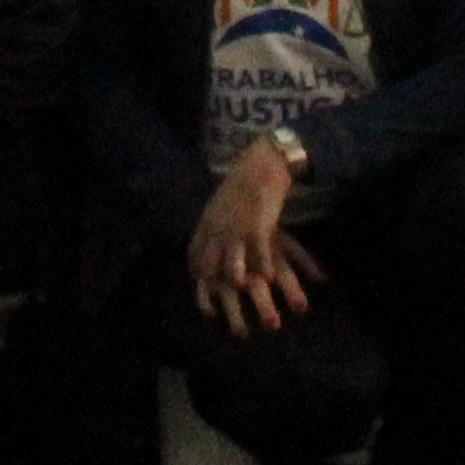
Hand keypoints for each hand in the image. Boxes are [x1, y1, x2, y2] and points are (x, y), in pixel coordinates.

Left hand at [186, 143, 309, 333]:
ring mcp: (237, 230)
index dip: (196, 269)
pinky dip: (263, 266)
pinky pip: (260, 253)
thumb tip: (209, 234)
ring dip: (236, 278)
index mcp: (208, 221)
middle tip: (219, 300)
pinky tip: (270, 278)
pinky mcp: (258, 227)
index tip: (199, 283)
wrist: (261, 164)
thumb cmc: (242, 184)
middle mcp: (218, 229)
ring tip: (243, 289)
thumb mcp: (220, 203)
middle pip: (210, 264)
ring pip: (232, 263)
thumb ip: (213, 222)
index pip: (195, 251)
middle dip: (212, 284)